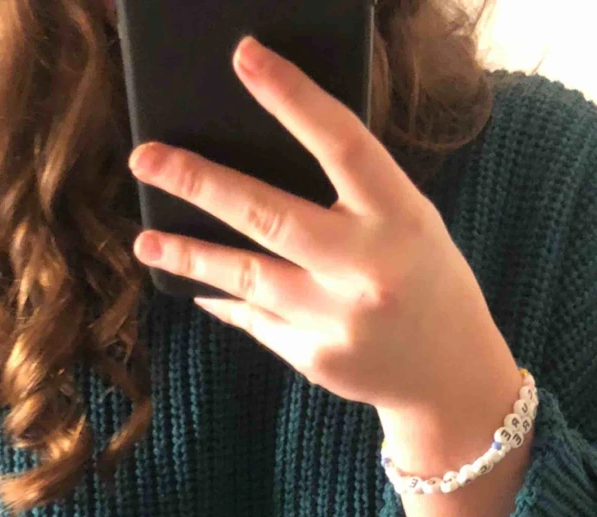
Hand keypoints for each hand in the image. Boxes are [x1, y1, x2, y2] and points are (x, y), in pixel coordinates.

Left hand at [127, 34, 523, 474]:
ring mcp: (337, 320)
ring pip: (247, 277)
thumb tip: (264, 159)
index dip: (292, 98)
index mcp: (401, 218)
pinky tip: (197, 286)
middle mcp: (367, 269)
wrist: (450, 378)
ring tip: (146, 240)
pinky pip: (257, 320)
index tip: (244, 58)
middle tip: (145, 158)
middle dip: (200, 183)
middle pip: (270, 215)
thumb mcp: (410, 224)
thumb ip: (355, 196)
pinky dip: (226, 299)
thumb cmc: (426, 282)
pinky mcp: (315, 359)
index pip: (342, 144)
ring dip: (189, 256)